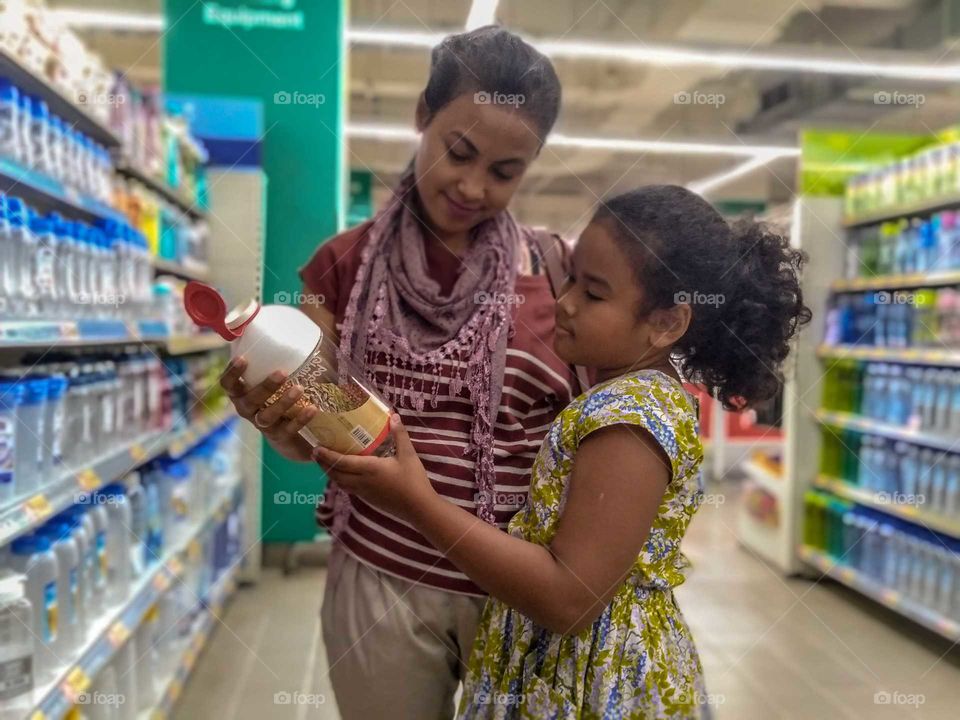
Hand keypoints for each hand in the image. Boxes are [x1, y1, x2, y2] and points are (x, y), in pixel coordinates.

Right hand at [219, 356, 316, 461]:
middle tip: (282, 372)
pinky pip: (288, 430)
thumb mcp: (275, 376)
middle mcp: (248, 410)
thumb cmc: (279, 396)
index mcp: (242, 393)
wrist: (292, 435)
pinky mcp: (280, 438)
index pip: (228, 385)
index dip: (232, 373)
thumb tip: (285, 315)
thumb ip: (275, 353)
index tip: (244, 358)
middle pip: (248, 401)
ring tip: (299, 388)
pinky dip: (300, 419)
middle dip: (264, 387)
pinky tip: (313, 408)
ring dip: (283, 402)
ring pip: (267, 416)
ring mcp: (263, 426)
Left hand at [312, 414, 436, 521]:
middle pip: (336, 474)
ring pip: (341, 483)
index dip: (327, 456)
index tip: (315, 448)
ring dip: (331, 474)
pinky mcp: (368, 499)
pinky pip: (348, 489)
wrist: (419, 507)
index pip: (342, 462)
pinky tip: (344, 475)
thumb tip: (393, 416)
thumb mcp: (409, 454)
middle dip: (323, 465)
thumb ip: (399, 435)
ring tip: (325, 464)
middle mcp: (362, 481)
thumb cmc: (413, 480)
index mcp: (369, 469)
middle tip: (315, 454)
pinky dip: (341, 481)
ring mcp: (364, 492)